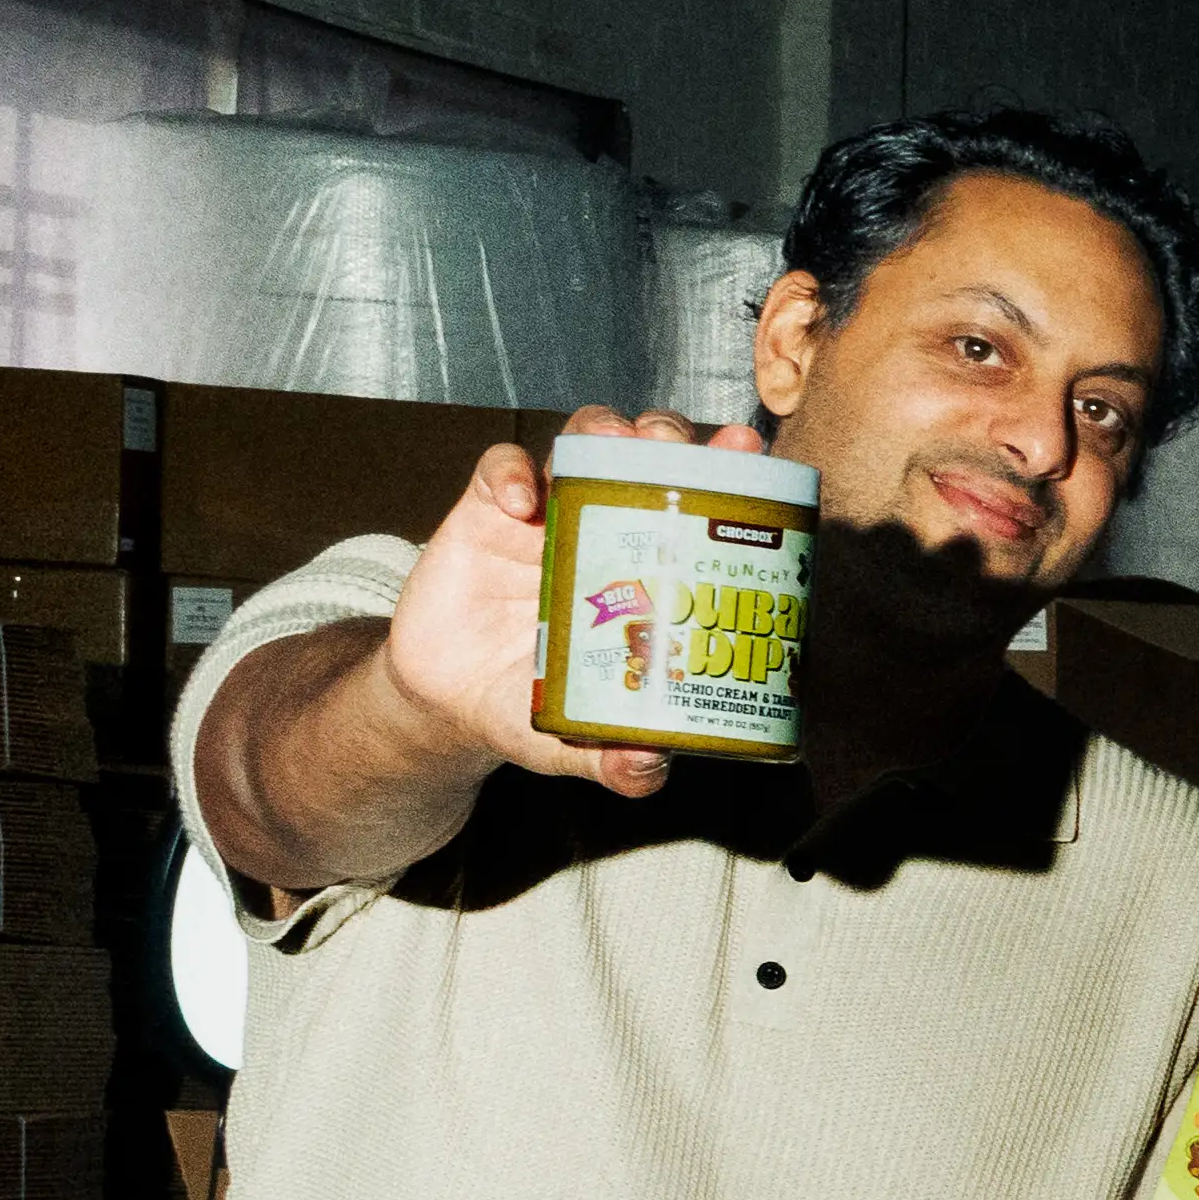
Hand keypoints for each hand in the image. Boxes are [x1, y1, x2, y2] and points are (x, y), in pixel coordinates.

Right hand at [373, 410, 757, 803]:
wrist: (449, 704)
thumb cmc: (532, 707)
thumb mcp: (578, 741)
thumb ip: (615, 761)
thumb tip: (647, 770)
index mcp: (650, 572)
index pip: (698, 506)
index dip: (725, 471)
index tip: (749, 451)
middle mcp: (608, 530)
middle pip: (647, 457)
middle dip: (668, 437)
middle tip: (677, 445)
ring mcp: (548, 516)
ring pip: (582, 444)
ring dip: (603, 430)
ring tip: (615, 439)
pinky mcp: (484, 514)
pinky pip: (501, 471)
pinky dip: (513, 474)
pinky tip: (523, 501)